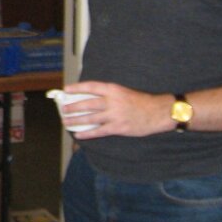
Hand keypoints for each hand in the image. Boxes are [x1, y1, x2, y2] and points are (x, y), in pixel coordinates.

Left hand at [56, 81, 171, 137]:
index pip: (91, 87)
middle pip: (87, 103)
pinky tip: (78, 134)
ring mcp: (114, 115)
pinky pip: (98, 131)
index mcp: (114, 89)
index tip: (66, 90)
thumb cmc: (141, 102)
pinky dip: (87, 133)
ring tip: (66, 122)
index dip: (77, 88)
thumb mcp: (124, 92)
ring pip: (90, 118)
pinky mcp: (118, 127)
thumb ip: (109, 95)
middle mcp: (112, 101)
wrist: (158, 112)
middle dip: (73, 107)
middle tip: (63, 109)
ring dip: (76, 120)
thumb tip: (89, 98)